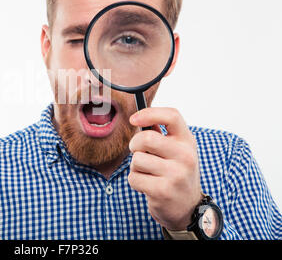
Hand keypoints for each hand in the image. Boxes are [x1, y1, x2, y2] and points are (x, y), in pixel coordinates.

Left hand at [127, 107, 203, 230]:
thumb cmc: (176, 173)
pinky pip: (134, 178)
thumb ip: (161, 135)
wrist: (187, 208)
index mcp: (187, 141)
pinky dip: (135, 181)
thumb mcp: (176, 151)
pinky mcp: (163, 191)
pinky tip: (148, 185)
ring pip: (137, 160)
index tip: (133, 119)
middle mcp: (185, 156)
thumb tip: (139, 118)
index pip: (172, 116)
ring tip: (148, 173)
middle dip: (134, 145)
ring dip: (136, 167)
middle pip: (146, 138)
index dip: (149, 113)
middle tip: (138, 152)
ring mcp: (176, 174)